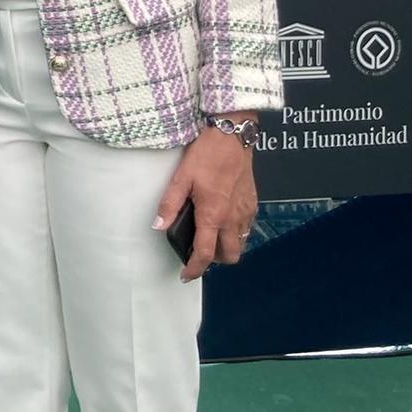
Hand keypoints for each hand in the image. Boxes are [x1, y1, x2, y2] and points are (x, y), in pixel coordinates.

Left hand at [154, 114, 259, 281]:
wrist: (233, 137)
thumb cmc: (206, 155)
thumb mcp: (181, 177)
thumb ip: (169, 204)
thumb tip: (158, 226)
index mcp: (213, 215)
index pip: (206, 253)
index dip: (195, 268)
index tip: (186, 275)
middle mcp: (233, 219)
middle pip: (229, 256)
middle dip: (215, 261)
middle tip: (199, 252)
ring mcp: (246, 212)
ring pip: (240, 244)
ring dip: (226, 247)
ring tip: (210, 236)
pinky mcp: (253, 204)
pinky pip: (247, 228)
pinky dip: (235, 232)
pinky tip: (223, 219)